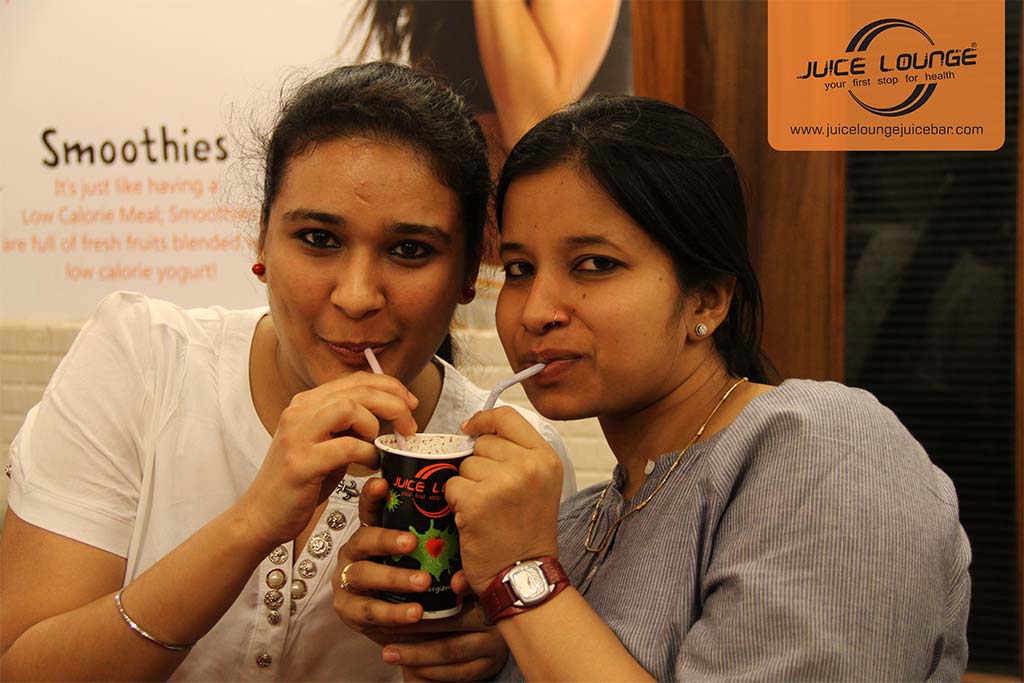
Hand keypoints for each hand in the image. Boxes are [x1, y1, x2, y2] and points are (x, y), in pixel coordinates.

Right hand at [236, 372, 418, 549]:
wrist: (262, 515)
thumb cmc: (301, 482)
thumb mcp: (327, 445)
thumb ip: (350, 426)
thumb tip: (390, 413)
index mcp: (307, 403)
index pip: (356, 379)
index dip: (390, 387)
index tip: (411, 404)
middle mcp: (299, 412)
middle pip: (358, 389)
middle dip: (393, 404)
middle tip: (410, 426)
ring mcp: (297, 436)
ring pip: (350, 408)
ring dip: (375, 425)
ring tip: (380, 446)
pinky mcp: (300, 463)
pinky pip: (346, 447)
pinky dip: (367, 454)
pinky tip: (370, 465)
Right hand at [334, 479, 508, 680]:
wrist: (409, 626)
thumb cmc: (421, 582)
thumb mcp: (435, 562)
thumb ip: (449, 552)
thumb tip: (472, 543)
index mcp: (375, 531)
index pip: (371, 508)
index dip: (373, 495)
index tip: (383, 484)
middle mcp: (357, 552)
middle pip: (364, 538)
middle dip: (386, 539)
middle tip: (412, 542)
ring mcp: (349, 579)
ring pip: (364, 574)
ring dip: (394, 577)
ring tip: (423, 582)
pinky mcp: (348, 609)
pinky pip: (369, 610)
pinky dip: (393, 612)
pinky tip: (415, 612)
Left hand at [446, 406, 561, 593]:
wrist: (525, 575)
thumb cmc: (528, 532)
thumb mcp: (540, 484)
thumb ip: (518, 454)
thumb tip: (477, 429)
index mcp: (546, 458)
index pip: (507, 416)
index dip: (484, 420)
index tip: (472, 429)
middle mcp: (528, 466)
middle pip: (482, 443)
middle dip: (478, 465)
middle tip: (493, 495)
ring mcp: (502, 482)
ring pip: (465, 465)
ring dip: (467, 486)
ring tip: (486, 510)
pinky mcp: (477, 501)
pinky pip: (451, 486)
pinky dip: (455, 503)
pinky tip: (473, 519)